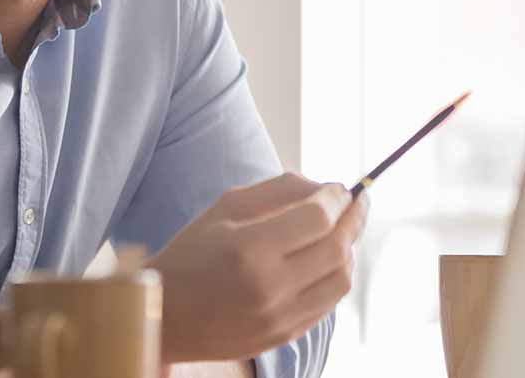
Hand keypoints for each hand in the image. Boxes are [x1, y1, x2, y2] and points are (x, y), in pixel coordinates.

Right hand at [146, 173, 367, 363]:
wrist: (166, 315)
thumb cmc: (192, 252)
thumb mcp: (224, 208)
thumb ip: (278, 190)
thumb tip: (326, 188)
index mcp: (248, 249)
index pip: (317, 218)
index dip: (337, 198)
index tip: (342, 188)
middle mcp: (268, 287)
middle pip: (336, 247)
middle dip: (354, 218)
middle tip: (358, 202)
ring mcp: (279, 317)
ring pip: (340, 279)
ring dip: (348, 249)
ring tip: (343, 231)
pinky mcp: (284, 336)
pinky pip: (328, 303)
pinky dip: (335, 275)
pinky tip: (327, 260)